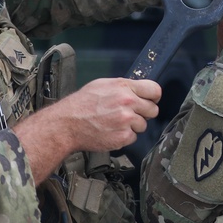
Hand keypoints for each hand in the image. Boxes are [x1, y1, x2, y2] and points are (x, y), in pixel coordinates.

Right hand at [12, 77, 161, 183]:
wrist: (67, 124)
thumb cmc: (81, 104)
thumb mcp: (102, 85)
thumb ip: (123, 87)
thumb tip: (138, 90)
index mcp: (124, 87)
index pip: (154, 90)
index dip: (153, 97)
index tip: (150, 101)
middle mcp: (127, 103)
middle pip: (153, 110)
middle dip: (144, 113)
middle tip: (131, 114)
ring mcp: (126, 121)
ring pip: (143, 125)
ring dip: (133, 126)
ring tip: (115, 123)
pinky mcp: (123, 137)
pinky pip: (133, 137)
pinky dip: (124, 137)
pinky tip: (111, 131)